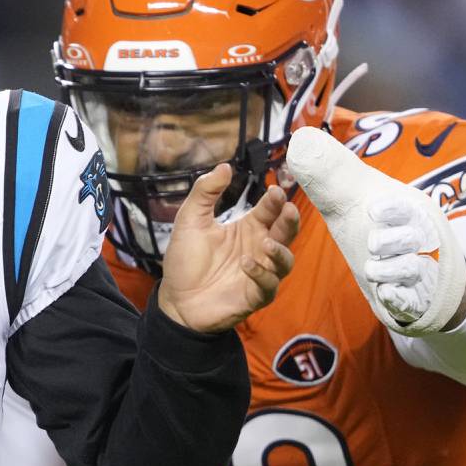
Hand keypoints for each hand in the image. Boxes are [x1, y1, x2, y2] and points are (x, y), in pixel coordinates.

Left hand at [158, 163, 299, 332]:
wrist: (175, 300)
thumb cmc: (186, 259)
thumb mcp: (190, 219)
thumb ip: (205, 192)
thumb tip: (225, 166)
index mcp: (248, 228)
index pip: (269, 210)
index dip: (275, 200)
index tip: (275, 189)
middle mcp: (259, 248)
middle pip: (286, 232)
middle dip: (290, 220)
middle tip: (288, 208)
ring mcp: (260, 272)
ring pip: (285, 260)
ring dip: (279, 250)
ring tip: (266, 242)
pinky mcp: (255, 295)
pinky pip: (268, 285)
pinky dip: (260, 274)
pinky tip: (246, 263)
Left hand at [287, 126, 465, 334]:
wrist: (419, 267)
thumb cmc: (381, 227)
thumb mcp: (356, 201)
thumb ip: (332, 178)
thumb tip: (301, 141)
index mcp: (404, 209)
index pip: (403, 206)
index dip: (391, 209)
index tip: (374, 210)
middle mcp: (416, 236)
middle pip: (409, 238)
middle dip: (391, 241)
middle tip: (373, 243)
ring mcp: (418, 266)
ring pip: (409, 268)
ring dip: (391, 270)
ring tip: (374, 268)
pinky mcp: (414, 295)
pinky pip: (411, 298)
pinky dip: (400, 297)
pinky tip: (389, 295)